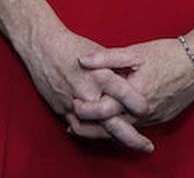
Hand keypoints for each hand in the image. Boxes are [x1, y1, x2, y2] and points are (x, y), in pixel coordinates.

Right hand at [15, 22, 153, 151]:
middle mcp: (87, 93)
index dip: (138, 105)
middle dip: (130, 136)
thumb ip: (118, 68)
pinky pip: (79, 127)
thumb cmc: (75, 46)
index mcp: (100, 76)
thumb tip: (135, 78)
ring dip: (113, 138)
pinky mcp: (61, 109)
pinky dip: (93, 133)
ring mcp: (72, 104)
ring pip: (95, 130)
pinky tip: (105, 136)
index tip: (150, 111)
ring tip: (130, 144)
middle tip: (147, 146)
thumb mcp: (103, 52)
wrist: (43, 47)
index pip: (123, 94)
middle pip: (111, 121)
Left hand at [77, 37, 193, 127]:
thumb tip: (81, 60)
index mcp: (135, 95)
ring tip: (89, 121)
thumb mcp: (137, 52)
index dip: (84, 109)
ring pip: (124, 130)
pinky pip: (138, 126)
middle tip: (74, 119)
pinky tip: (116, 118)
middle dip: (90, 125)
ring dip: (105, 127)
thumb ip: (107, 58)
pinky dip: (124, 124)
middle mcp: (144, 112)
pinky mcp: (162, 119)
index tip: (72, 103)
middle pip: (110, 126)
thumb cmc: (170, 53)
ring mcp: (154, 118)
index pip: (102, 110)